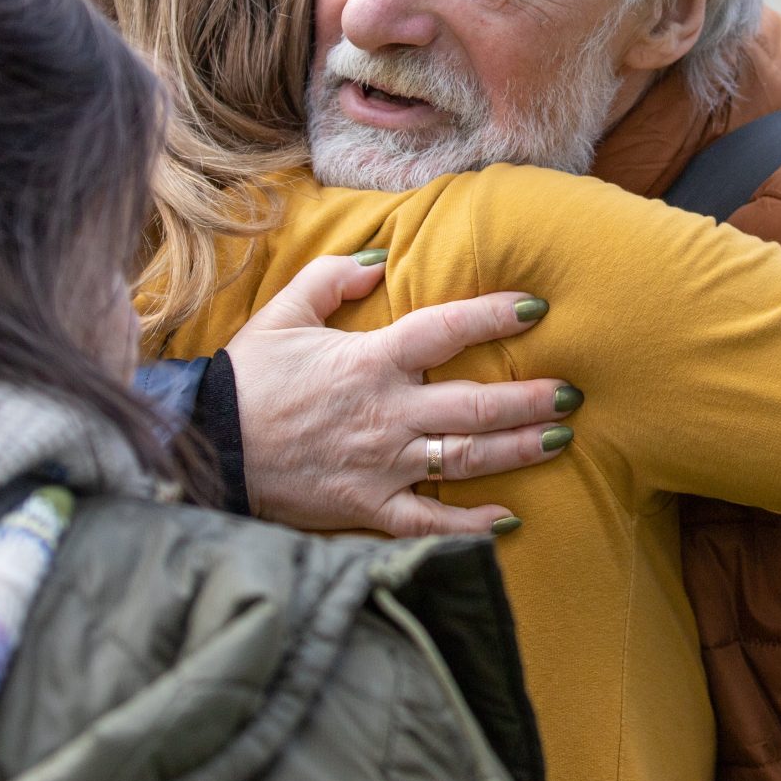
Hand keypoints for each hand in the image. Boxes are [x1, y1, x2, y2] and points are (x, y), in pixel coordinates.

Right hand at [224, 253, 577, 536]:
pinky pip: (430, 519)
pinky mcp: (370, 506)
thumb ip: (334, 278)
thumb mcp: (283, 312)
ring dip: (520, 449)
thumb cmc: (248, 377)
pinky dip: (472, 524)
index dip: (495, 316)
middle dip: (531, 397)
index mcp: (370, 360)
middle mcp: (387, 412)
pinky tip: (508, 518)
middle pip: (476, 405)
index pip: (446, 329)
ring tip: (559, 437)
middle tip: (570, 391)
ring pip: (467, 458)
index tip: (536, 308)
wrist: (210, 446)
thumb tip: (381, 256)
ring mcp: (383, 463)